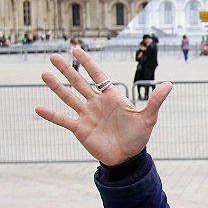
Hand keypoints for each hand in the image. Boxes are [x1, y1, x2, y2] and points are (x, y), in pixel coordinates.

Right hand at [34, 47, 171, 164]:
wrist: (127, 158)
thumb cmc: (138, 136)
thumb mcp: (148, 117)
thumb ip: (155, 100)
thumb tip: (170, 84)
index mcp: (111, 96)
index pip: (97, 75)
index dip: (87, 62)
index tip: (76, 49)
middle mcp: (96, 103)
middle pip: (79, 82)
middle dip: (67, 69)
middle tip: (53, 56)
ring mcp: (87, 115)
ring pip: (69, 97)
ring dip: (57, 86)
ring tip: (44, 74)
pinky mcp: (80, 129)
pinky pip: (63, 119)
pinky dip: (51, 114)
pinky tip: (38, 107)